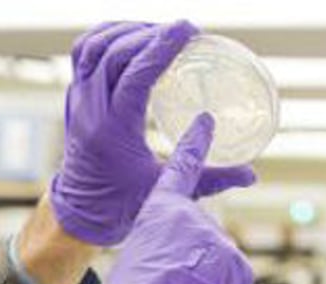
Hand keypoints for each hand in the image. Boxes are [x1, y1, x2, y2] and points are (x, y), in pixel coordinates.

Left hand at [51, 21, 255, 245]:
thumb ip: (208, 181)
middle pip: (114, 54)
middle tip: (184, 31)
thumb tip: (250, 174)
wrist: (78, 212)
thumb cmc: (119, 204)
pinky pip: (83, 52)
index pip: (134, 76)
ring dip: (128, 31)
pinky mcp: (75, 97)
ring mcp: (78, 101)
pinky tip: (131, 33)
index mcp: (113, 131)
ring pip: (94, 47)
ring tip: (160, 31)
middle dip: (150, 35)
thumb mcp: (164, 192)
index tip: (189, 30)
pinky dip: (106, 34)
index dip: (161, 47)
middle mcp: (90, 110)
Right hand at [79, 113, 255, 283]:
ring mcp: (217, 239)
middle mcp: (191, 218)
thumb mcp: (137, 257)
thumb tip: (182, 259)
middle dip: (192, 259)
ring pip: (217, 259)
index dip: (194, 144)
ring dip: (204, 278)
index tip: (205, 122)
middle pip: (201, 236)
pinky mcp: (236, 262)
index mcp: (158, 212)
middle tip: (168, 282)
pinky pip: (233, 277)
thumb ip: (163, 245)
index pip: (181, 170)